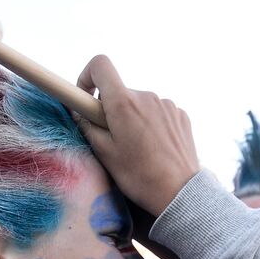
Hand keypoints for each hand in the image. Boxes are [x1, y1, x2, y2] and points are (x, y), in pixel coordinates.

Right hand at [74, 56, 199, 217]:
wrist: (178, 193)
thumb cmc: (139, 176)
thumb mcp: (104, 153)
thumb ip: (88, 126)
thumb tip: (79, 110)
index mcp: (124, 103)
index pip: (100, 65)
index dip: (87, 76)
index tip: (86, 97)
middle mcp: (147, 96)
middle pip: (120, 91)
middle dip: (111, 109)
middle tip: (113, 138)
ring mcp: (166, 104)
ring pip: (139, 104)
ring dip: (132, 118)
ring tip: (137, 148)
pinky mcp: (180, 114)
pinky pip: (157, 112)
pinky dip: (151, 124)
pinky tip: (154, 148)